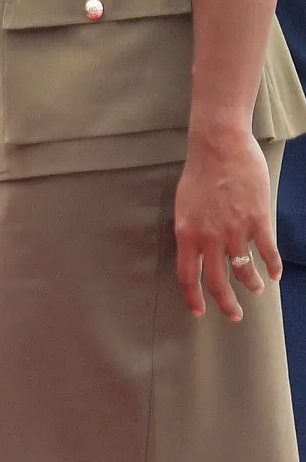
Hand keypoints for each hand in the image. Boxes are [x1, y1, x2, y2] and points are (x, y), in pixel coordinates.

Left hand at [175, 122, 282, 321]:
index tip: (200, 311)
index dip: (194, 297)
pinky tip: (275, 273)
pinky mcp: (258, 221)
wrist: (219, 147)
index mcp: (186, 234)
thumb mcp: (184, 205)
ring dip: (252, 284)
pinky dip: (273, 266)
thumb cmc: (200, 172)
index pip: (187, 275)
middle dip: (226, 303)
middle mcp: (209, 238)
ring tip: (257, 290)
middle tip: (234, 315)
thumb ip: (192, 230)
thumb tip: (199, 249)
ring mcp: (235, 230)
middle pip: (218, 282)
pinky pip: (267, 251)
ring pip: (245, 270)